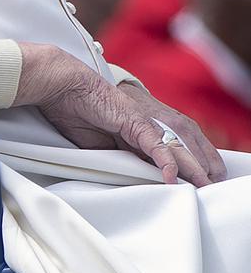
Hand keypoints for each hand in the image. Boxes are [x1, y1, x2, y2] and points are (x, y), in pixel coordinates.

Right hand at [15, 44, 226, 186]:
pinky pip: (153, 143)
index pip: (167, 150)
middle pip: (179, 147)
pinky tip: (171, 175)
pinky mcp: (132, 119)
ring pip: (173, 145)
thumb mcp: (95, 145)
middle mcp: (144, 123)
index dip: (183, 166)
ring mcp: (141, 119)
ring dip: (190, 166)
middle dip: (197, 167)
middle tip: (210, 187)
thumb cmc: (72, 109)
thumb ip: (115, 157)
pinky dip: (163, 159)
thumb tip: (128, 177)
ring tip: (203, 184)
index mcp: (135, 129)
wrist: (61, 85)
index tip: (194, 184)